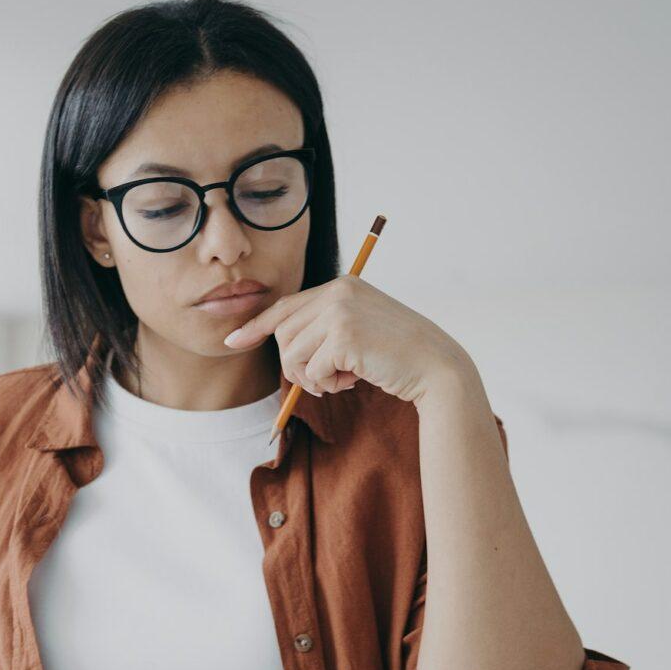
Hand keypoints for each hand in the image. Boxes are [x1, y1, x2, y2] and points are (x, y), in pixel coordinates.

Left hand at [222, 274, 474, 405]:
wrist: (435, 366)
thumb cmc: (398, 355)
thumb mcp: (359, 329)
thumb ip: (326, 327)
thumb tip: (283, 346)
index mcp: (342, 285)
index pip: (286, 305)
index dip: (256, 326)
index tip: (234, 342)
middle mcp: (338, 292)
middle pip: (283, 334)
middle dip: (295, 366)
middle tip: (323, 381)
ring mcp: (340, 312)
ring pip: (293, 354)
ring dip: (311, 379)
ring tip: (340, 381)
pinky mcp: (344, 336)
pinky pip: (312, 369)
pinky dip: (327, 384)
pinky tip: (353, 381)